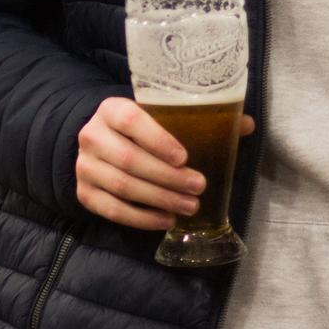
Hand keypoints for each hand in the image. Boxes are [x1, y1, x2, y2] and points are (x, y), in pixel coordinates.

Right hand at [74, 97, 255, 229]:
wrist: (102, 141)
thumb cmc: (142, 128)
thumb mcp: (161, 116)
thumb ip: (199, 118)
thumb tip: (245, 124)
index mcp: (111, 108)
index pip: (131, 121)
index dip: (158, 139)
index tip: (185, 157)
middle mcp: (92, 135)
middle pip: (129, 160)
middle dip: (167, 178)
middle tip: (198, 187)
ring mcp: (84, 165)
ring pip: (122, 187)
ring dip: (159, 200)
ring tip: (190, 206)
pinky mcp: (83, 192)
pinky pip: (112, 210)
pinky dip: (141, 218)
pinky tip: (166, 220)